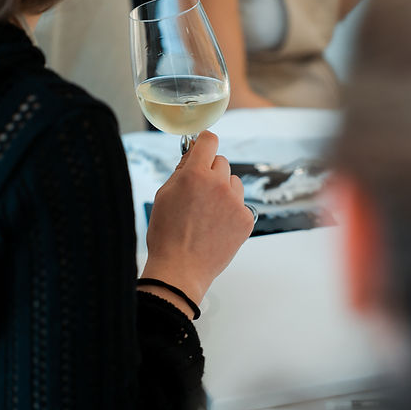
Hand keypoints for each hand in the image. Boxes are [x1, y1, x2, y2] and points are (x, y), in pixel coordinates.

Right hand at [141, 131, 253, 307]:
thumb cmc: (166, 234)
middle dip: (210, 171)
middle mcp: (219, 184)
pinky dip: (231, 210)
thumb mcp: (163, 195)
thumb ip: (181, 171)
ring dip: (223, 190)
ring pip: (233, 182)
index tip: (202, 148)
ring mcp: (235, 202)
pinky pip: (240, 203)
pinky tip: (216, 225)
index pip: (209, 140)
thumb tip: (193, 155)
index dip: (204, 142)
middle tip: (198, 192)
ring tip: (207, 212)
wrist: (181, 269)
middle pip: (221, 161)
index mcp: (195, 174)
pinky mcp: (246, 218)